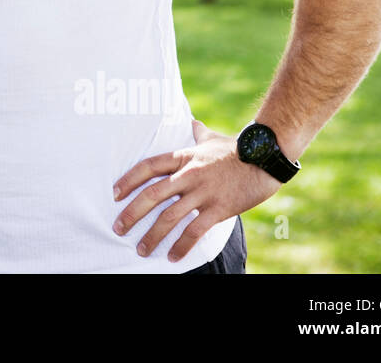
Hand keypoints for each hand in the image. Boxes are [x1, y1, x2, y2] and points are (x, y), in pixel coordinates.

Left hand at [111, 118, 280, 261]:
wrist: (266, 158)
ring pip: (170, 216)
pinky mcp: (219, 209)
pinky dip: (181, 246)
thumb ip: (198, 133)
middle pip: (152, 194)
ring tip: (141, 249)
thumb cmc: (237, 149)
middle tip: (118, 228)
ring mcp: (203, 192)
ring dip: (152, 235)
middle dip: (132, 213)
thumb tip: (191, 123)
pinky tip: (172, 257)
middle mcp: (189, 174)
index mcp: (184, 157)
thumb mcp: (212, 138)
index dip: (128, 180)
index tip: (114, 194)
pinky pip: (195, 231)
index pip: (148, 167)